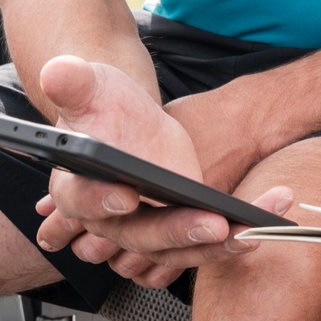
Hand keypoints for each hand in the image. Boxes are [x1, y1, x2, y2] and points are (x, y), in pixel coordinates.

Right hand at [32, 56, 293, 287]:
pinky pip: (204, 244)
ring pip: (177, 250)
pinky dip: (234, 240)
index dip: (101, 201)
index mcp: (76, 188)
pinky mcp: (178, 229)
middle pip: (139, 236)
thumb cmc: (103, 106)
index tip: (127, 195)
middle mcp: (109, 220)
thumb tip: (57, 70)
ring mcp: (145, 230)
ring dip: (217, 244)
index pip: (83, 200)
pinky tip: (263, 220)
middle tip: (213, 223)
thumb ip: (73, 82)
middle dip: (178, 231)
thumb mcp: (91, 87)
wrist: (129, 120)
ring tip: (251, 229)